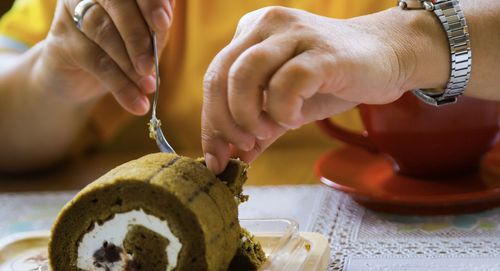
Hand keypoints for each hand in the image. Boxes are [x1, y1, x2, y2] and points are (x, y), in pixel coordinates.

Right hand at [33, 0, 174, 114]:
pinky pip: (95, 61)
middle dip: (138, 35)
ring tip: (147, 86)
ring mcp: (72, 14)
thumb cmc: (121, 52)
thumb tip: (164, 25)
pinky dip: (120, 84)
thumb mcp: (146, 41)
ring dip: (130, 64)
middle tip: (150, 64)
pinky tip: (135, 101)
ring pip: (104, 31)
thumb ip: (156, 31)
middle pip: (116, 3)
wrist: (79, 79)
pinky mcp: (61, 42)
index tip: (164, 23)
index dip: (151, 3)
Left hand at [202, 6, 448, 172]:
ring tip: (270, 130)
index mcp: (251, 33)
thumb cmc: (333, 78)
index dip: (210, 122)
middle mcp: (267, 25)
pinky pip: (287, 82)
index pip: (214, 78)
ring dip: (249, 114)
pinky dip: (283, 109)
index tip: (216, 158)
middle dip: (225, 122)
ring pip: (245, 73)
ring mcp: (294, 33)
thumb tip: (231, 159)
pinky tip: (295, 118)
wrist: (387, 56)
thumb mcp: (287, 105)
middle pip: (221, 75)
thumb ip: (258, 129)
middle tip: (244, 146)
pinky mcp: (322, 51)